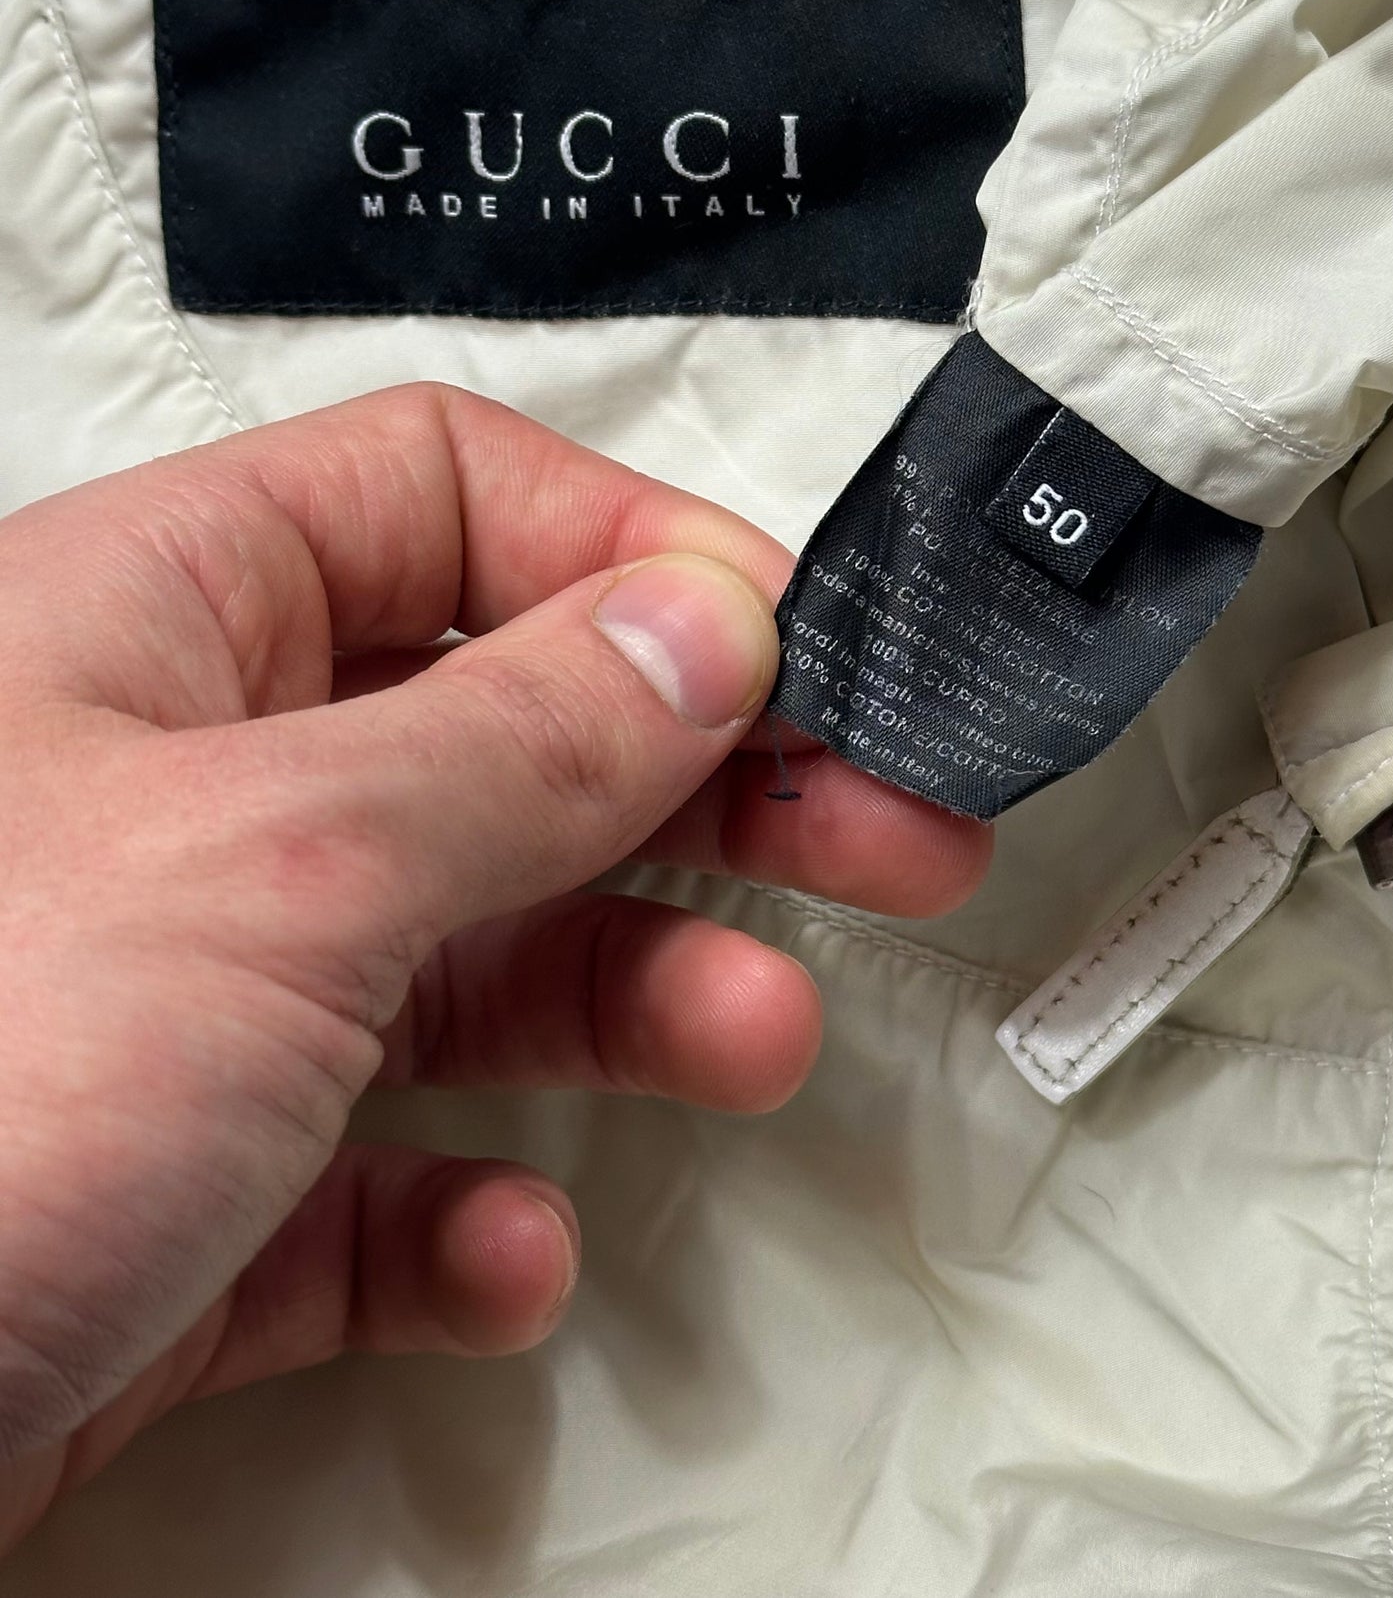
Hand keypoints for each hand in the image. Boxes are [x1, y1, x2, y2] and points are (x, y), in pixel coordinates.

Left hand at [0, 384, 988, 1546]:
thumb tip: (704, 625)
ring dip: (631, 998)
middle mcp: (171, 797)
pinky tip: (497, 1250)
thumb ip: (519, 737)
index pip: (444, 497)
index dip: (631, 556)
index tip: (795, 652)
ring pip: (467, 958)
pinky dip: (463, 1214)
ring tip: (752, 1039)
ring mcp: (176, 1006)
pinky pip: (372, 1181)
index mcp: (151, 628)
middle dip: (709, 785)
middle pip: (503, 733)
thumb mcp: (281, 863)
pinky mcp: (176, 1200)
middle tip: (887, 832)